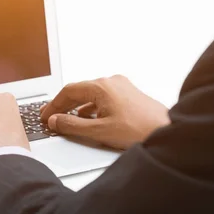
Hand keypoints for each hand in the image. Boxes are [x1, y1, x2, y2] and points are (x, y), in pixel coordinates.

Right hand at [40, 75, 169, 149]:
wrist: (168, 132)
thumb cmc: (140, 130)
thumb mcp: (99, 131)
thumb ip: (73, 126)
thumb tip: (56, 121)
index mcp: (102, 86)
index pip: (69, 91)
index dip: (54, 105)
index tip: (46, 116)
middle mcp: (111, 82)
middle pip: (79, 91)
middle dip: (64, 105)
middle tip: (52, 118)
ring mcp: (121, 87)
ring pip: (91, 94)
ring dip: (77, 107)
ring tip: (67, 120)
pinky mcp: (129, 94)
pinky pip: (103, 98)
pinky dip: (91, 107)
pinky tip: (89, 119)